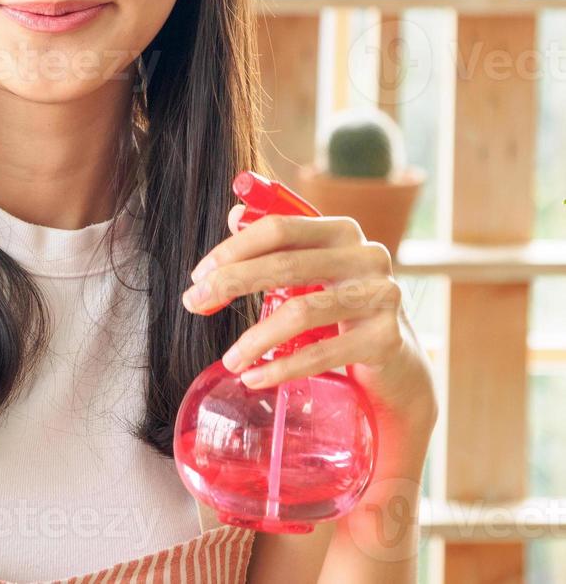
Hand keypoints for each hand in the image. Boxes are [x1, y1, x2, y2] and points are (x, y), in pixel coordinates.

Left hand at [181, 205, 436, 426]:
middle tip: (193, 304)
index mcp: (342, 231)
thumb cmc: (342, 303)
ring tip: (229, 358)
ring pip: (302, 311)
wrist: (397, 358)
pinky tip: (255, 376)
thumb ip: (276, 242)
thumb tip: (233, 215)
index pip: (279, 228)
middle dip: (231, 284)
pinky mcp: (387, 339)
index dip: (234, 249)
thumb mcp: (311, 268)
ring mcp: (382, 296)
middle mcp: (367, 256)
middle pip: (285, 265)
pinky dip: (282, 367)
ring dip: (256, 337)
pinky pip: (323, 354)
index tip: (199, 274)